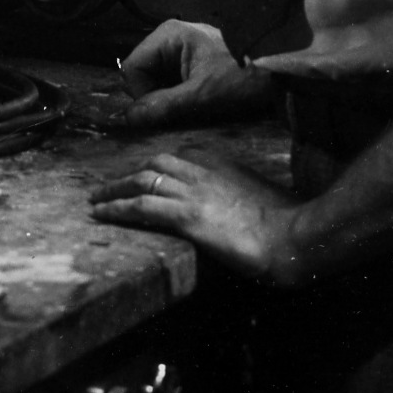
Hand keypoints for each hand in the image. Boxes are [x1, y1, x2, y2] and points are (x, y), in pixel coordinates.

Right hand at [85, 16, 266, 135]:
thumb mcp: (201, 95)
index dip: (140, 94)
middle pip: (142, 73)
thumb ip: (163, 105)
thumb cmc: (241, 77)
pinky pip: (171, 81)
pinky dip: (177, 96)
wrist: (280, 70)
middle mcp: (170, 37)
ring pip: (156, 79)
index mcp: (167, 35)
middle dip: (154, 97)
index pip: (131, 68)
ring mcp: (181, 49)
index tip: (160, 113)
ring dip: (166, 99)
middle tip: (178, 113)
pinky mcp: (192, 61)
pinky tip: (195, 104)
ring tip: (189, 110)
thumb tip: (128, 118)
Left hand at [88, 145, 303, 284]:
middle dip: (129, 174)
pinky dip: (118, 208)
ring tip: (96, 200)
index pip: (178, 157)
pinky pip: (142, 207)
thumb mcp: (262, 198)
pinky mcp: (188, 216)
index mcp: (221, 164)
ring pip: (141, 181)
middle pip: (154, 164)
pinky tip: (102, 214)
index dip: (155, 166)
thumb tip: (231, 207)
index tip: (142, 174)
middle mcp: (203, 171)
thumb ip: (241, 193)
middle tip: (109, 186)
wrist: (296, 235)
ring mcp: (194, 192)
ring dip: (114, 190)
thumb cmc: (288, 223)